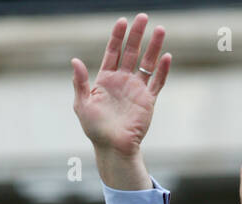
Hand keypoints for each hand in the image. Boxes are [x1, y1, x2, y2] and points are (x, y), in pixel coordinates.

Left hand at [72, 13, 170, 189]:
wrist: (113, 148)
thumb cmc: (95, 129)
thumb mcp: (82, 105)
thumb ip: (80, 83)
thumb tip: (75, 61)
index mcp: (106, 79)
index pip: (113, 52)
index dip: (117, 37)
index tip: (122, 22)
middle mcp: (122, 81)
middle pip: (131, 52)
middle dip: (137, 34)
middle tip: (143, 17)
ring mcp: (136, 89)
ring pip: (147, 63)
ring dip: (154, 47)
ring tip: (160, 29)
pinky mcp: (148, 100)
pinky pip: (157, 82)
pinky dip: (163, 70)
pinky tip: (166, 57)